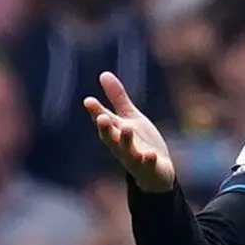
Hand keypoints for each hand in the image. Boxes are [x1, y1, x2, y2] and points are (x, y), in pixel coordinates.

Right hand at [84, 71, 176, 192]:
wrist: (156, 171)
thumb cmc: (140, 142)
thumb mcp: (130, 118)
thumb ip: (117, 99)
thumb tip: (103, 74)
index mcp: (116, 133)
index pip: (104, 121)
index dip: (96, 112)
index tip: (88, 101)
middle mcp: (122, 146)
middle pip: (110, 138)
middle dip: (106, 129)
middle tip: (102, 118)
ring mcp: (135, 158)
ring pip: (128, 151)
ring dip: (126, 141)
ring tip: (127, 128)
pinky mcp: (150, 168)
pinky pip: (148, 165)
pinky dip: (148, 160)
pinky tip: (151, 154)